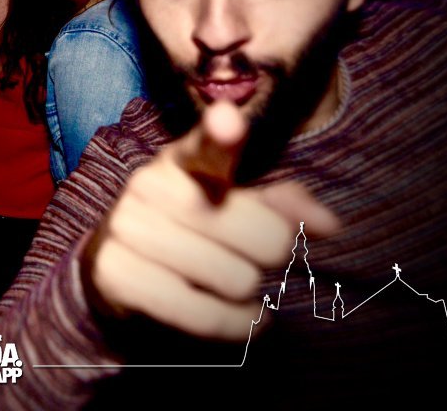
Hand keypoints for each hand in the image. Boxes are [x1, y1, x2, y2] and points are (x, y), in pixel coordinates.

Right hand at [82, 101, 338, 340]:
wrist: (118, 268)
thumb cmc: (194, 230)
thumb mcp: (237, 205)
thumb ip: (284, 206)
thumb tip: (329, 225)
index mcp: (184, 158)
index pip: (208, 145)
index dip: (221, 133)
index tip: (230, 122)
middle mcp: (150, 184)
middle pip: (261, 235)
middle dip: (271, 255)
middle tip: (252, 256)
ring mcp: (128, 227)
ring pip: (236, 280)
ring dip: (248, 293)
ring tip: (230, 282)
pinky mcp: (116, 273)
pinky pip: (206, 316)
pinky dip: (234, 324)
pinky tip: (237, 315)